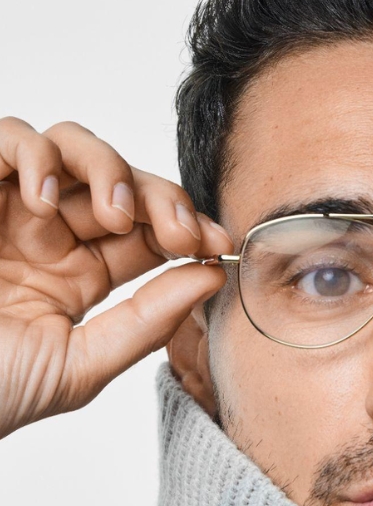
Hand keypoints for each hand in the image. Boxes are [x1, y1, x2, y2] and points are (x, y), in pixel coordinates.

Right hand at [0, 117, 232, 439]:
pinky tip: (45, 205)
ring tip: (114, 216)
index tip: (219, 245)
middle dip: (164, 199)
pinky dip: (38, 157)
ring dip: (109, 169)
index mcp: (79, 275)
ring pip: (73, 148)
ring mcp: (7, 208)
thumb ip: (147, 322)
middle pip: (124, 183)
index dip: (190, 229)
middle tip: (180, 232)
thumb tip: (210, 276)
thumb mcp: (78, 366)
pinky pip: (9, 139)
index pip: (149, 232)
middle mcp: (47, 235)